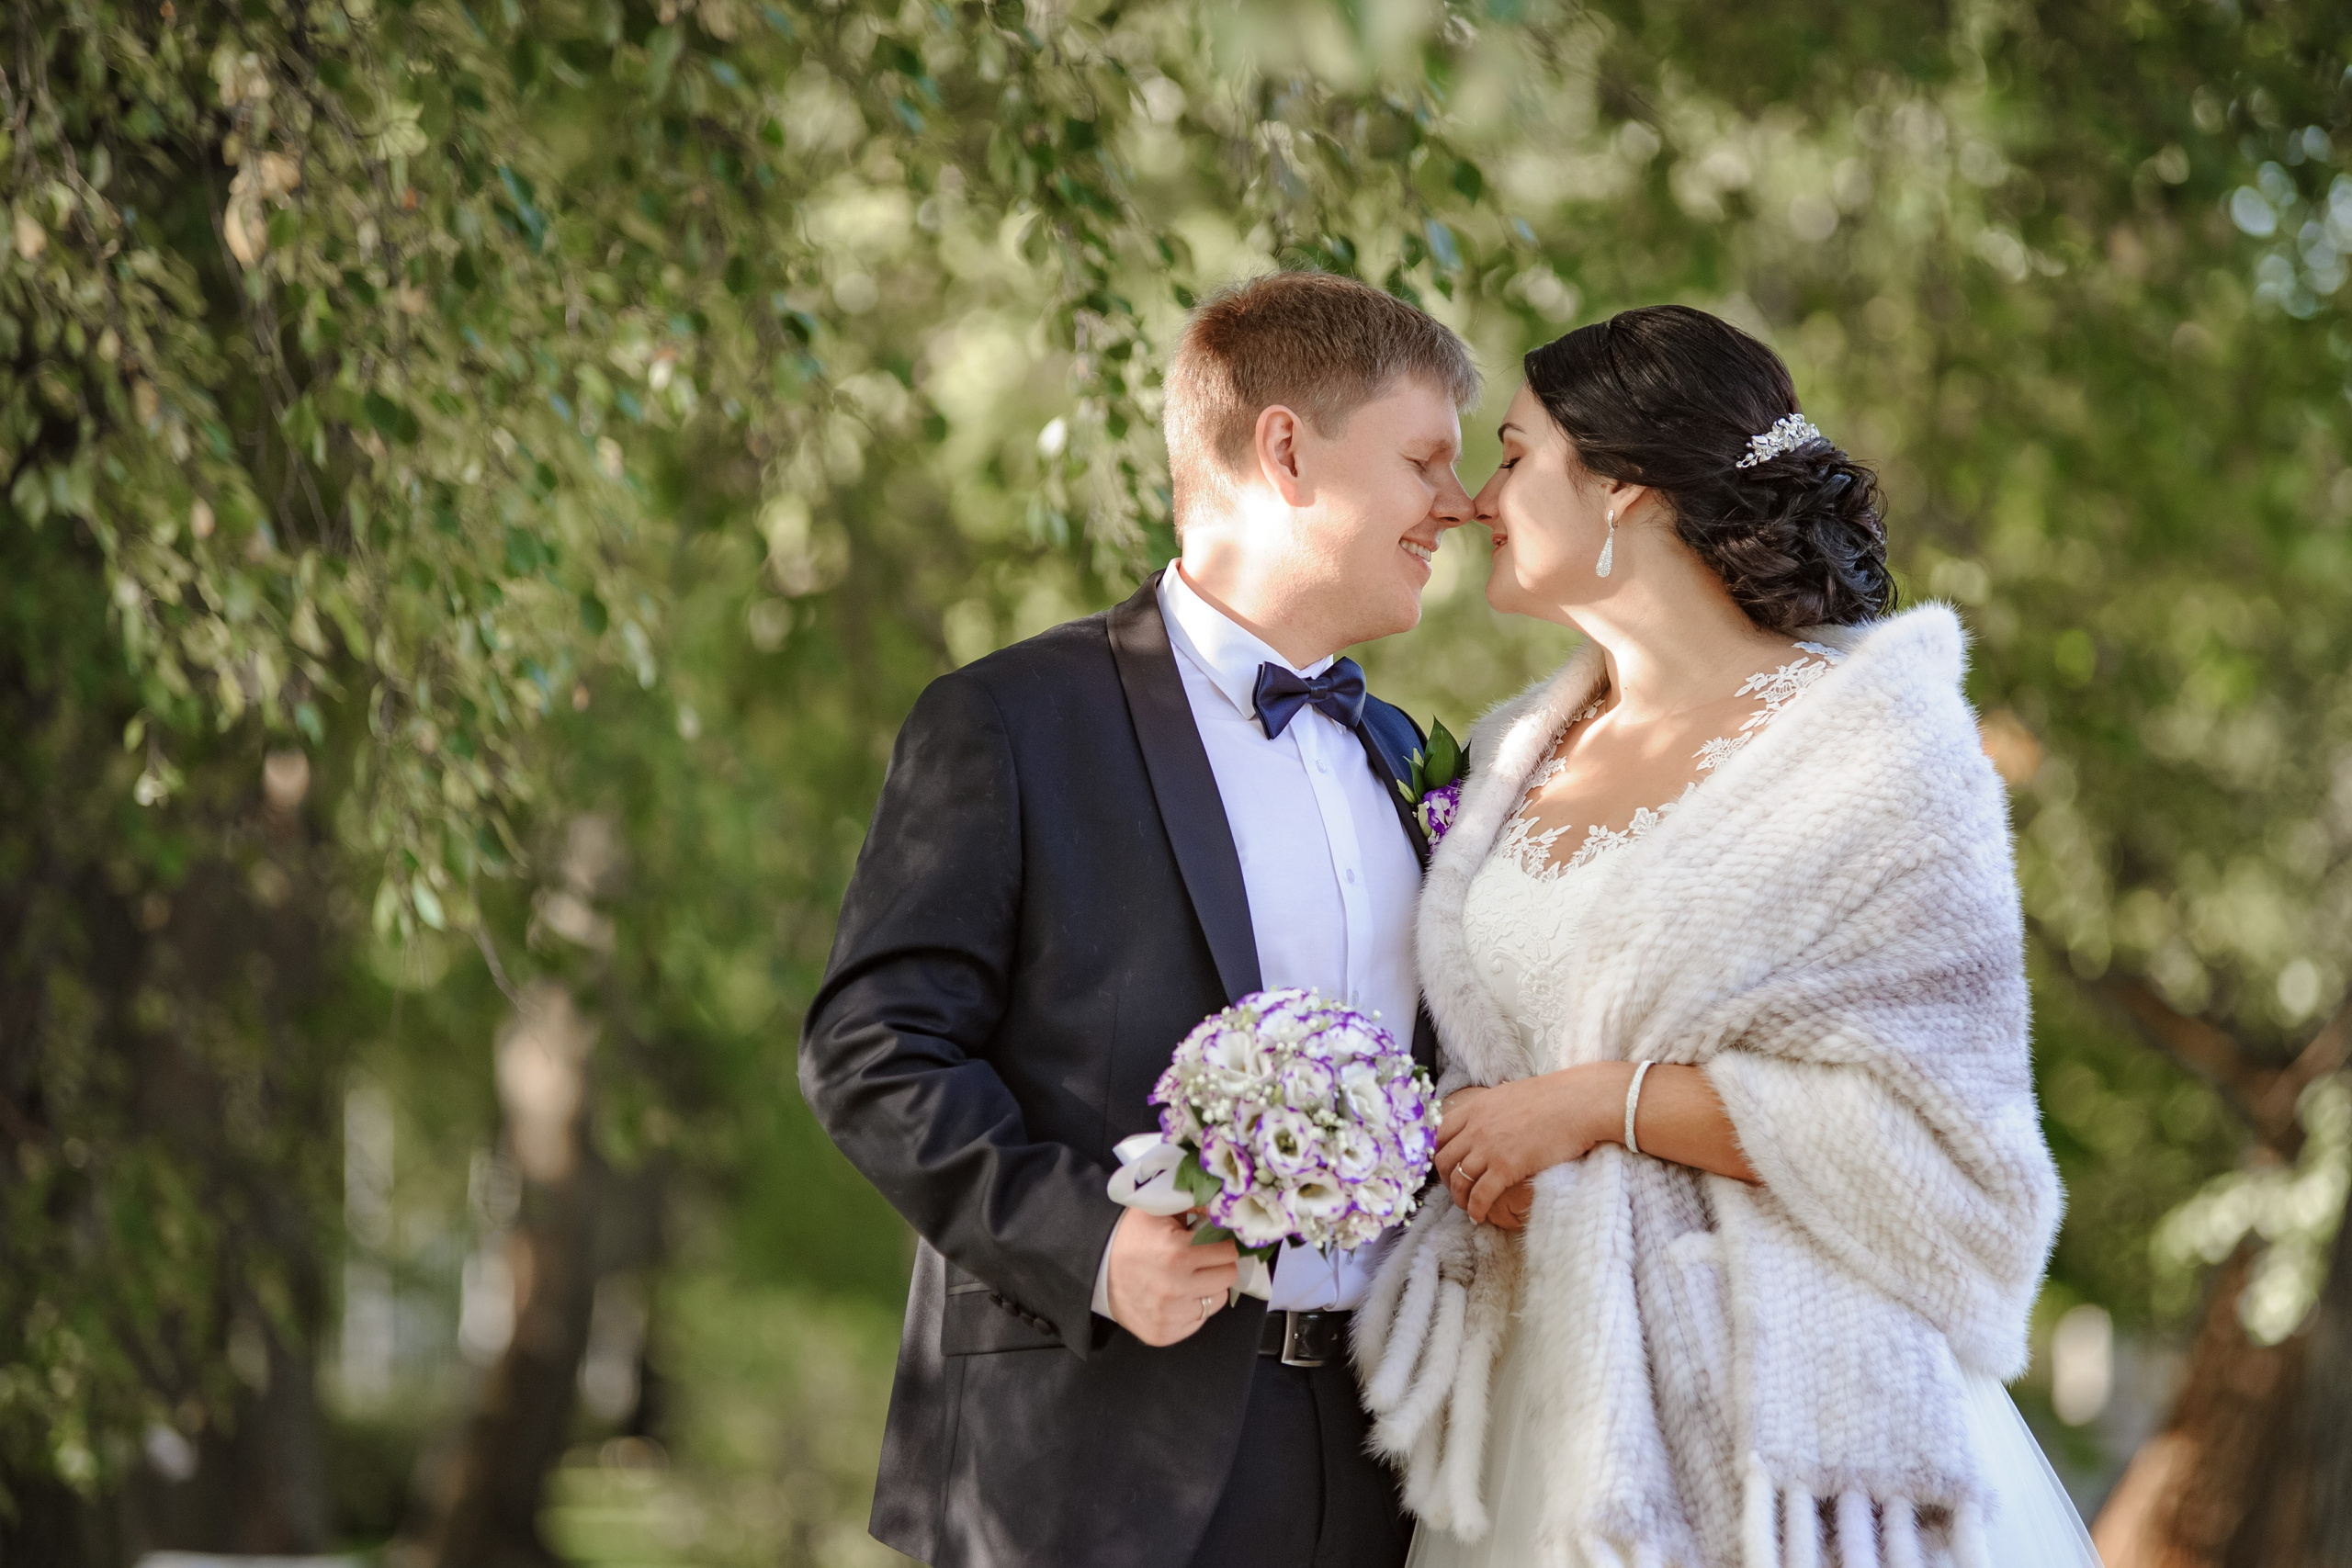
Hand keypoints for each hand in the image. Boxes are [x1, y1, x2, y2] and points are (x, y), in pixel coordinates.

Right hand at [1105, 1207, 1239, 1346]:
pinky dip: (1194, 1307)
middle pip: (1228, 1275)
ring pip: (1218, 1300)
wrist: (1095, 1269)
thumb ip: (1194, 1204)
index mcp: (1177, 1252)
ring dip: (1209, 1287)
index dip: (1223, 1242)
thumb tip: (1223, 1207)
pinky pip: (1200, 1320)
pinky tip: (1177, 1296)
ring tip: (1189, 1277)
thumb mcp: (1157, 1210)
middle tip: (1202, 1258)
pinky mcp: (1164, 1334)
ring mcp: (1170, 1315)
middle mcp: (1176, 1287)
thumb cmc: (1129, 1236)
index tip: (1214, 1241)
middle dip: (1219, 1264)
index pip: (1228, 1250)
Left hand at [1435, 1066, 1622, 1223]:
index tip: (1445, 1164)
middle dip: (1445, 1178)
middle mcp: (1476, 1128)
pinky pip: (1480, 1195)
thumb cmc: (1554, 1097)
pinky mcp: (1506, 1167)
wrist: (1578, 1103)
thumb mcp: (1511, 1094)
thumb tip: (1492, 1116)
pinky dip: (1476, 1209)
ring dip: (1459, 1198)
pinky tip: (1480, 1216)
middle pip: (1443, 1159)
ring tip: (1467, 1206)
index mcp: (1476, 1107)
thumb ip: (1493, 1108)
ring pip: (1458, 1180)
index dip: (1437, 1151)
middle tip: (1456, 1188)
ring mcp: (1489, 1148)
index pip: (1440, 1132)